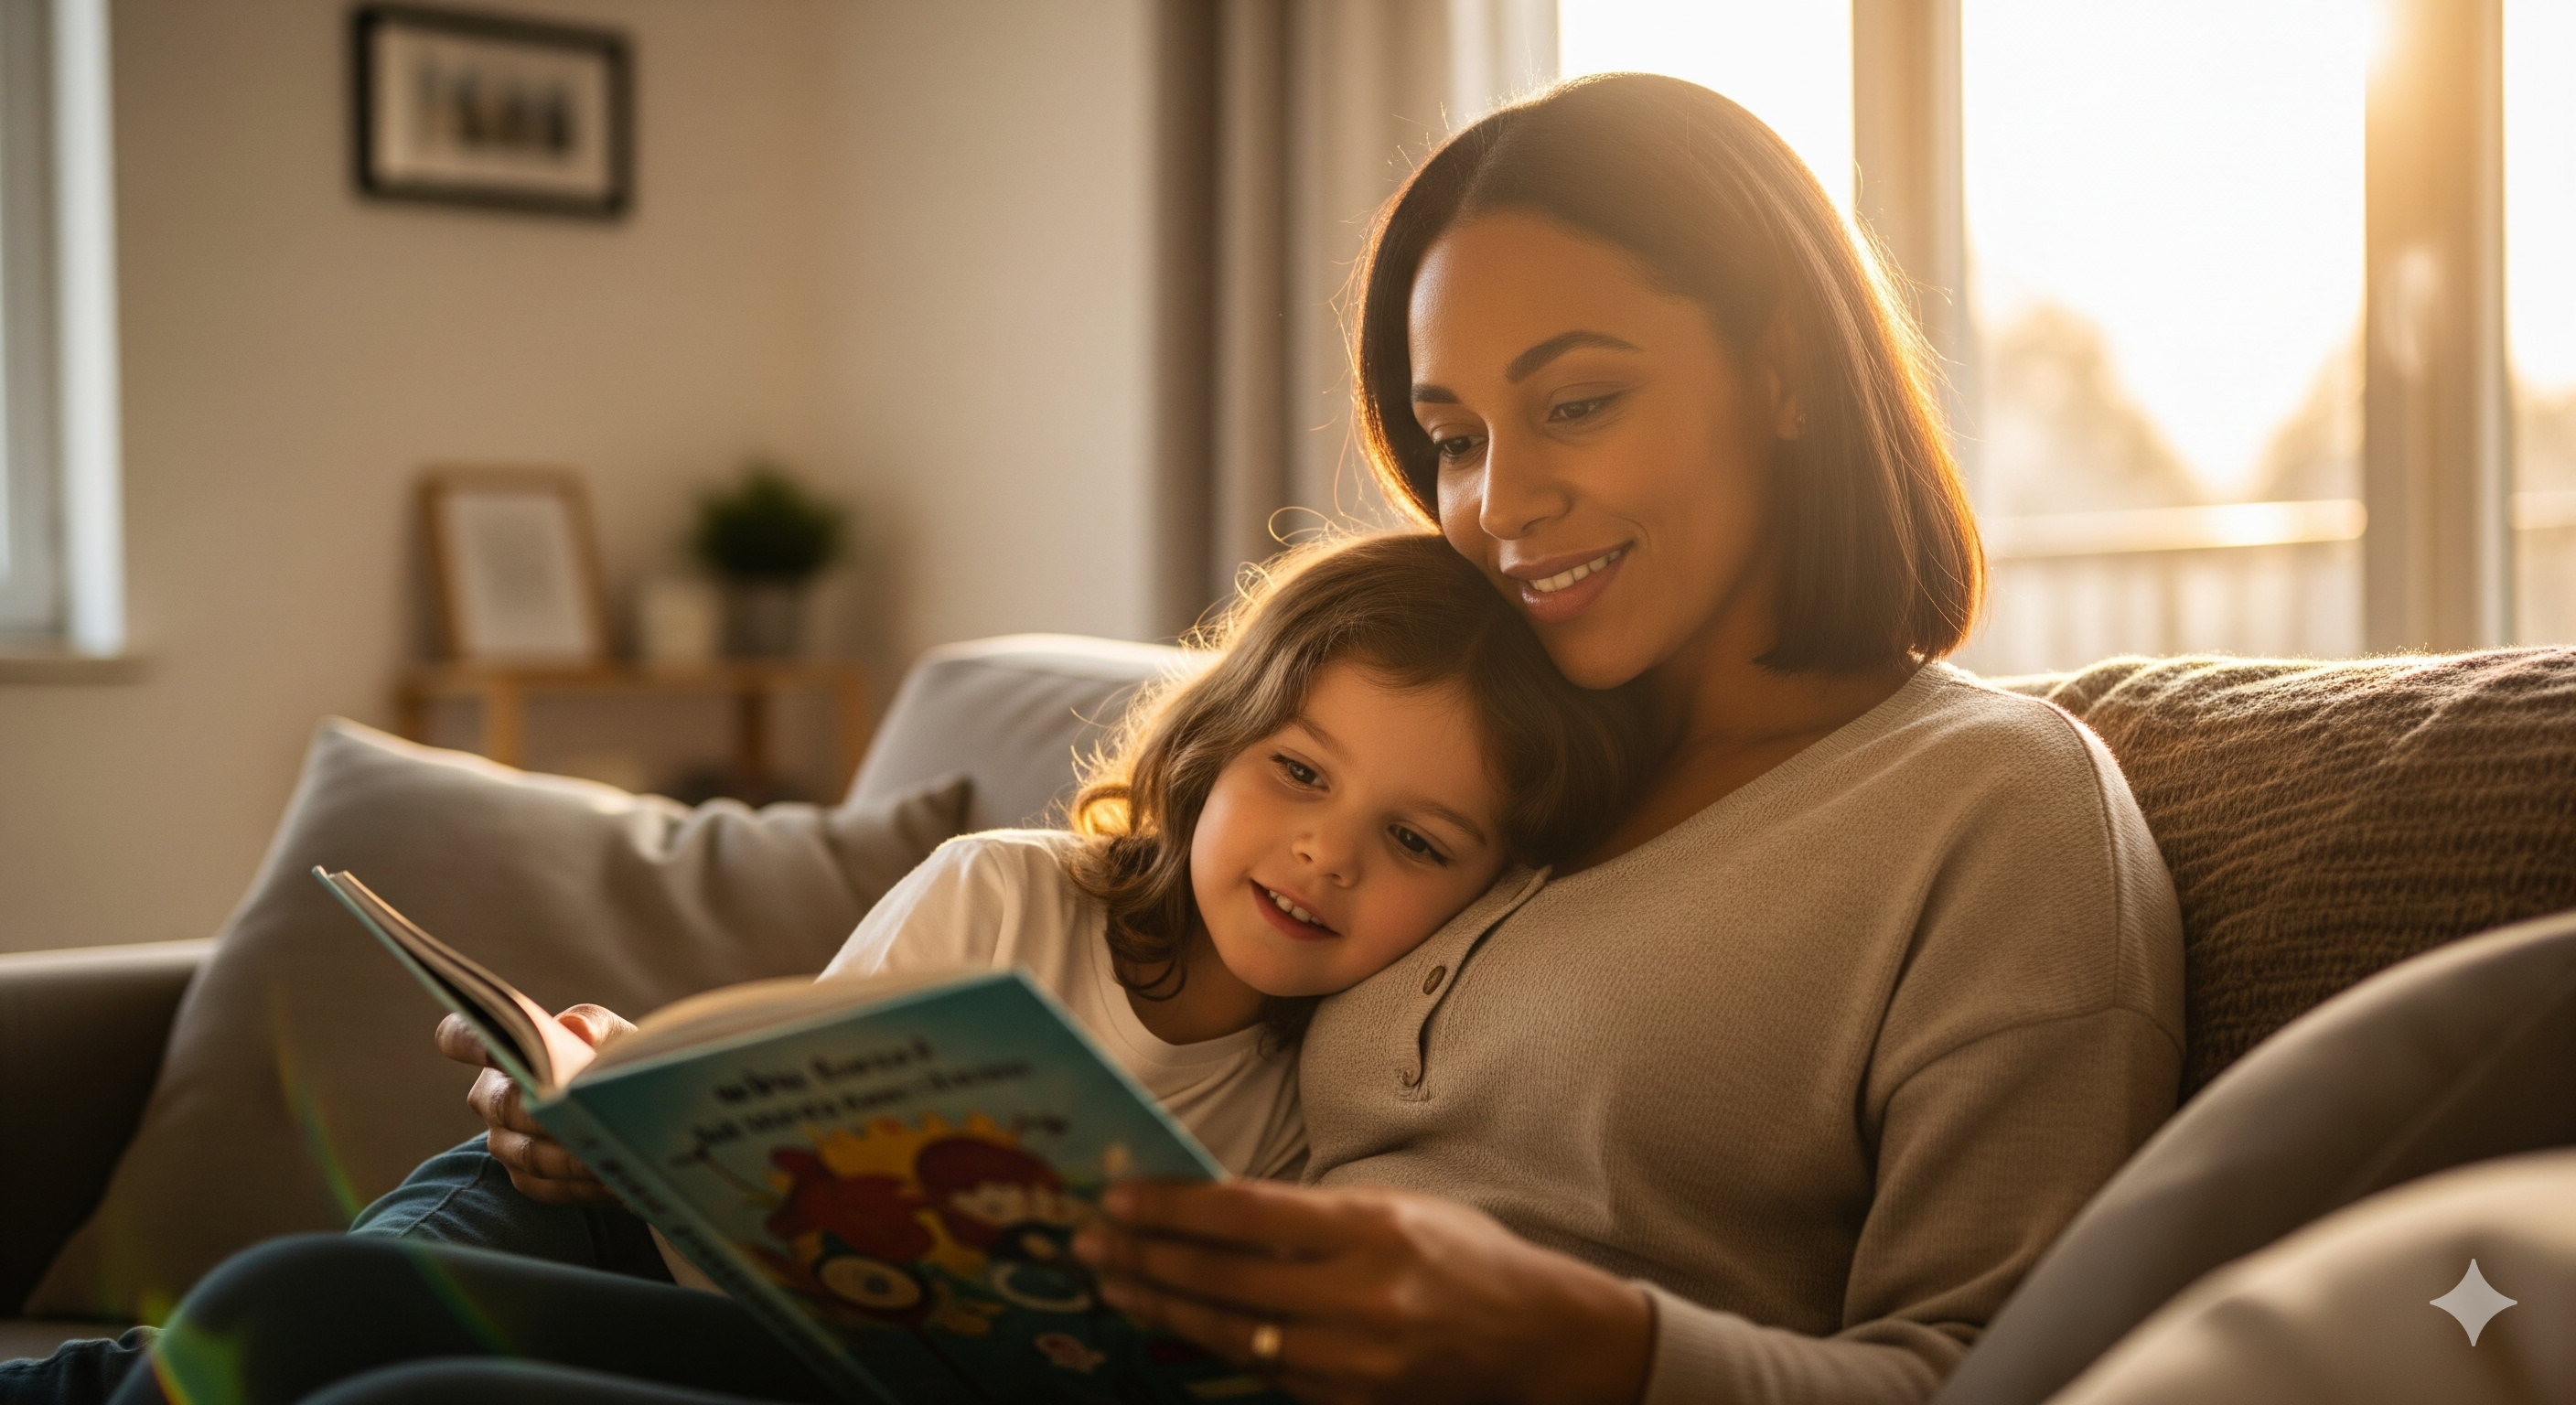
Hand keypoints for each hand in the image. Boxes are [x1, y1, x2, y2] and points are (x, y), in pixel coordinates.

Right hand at [435, 1005, 635, 1205]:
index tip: (492, 1047)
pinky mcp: (527, 1178)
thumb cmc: (611, 1058)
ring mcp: (505, 1141)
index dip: (466, 1042)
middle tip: (582, 1113)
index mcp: (501, 1050)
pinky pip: (545, 1185)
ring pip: (527, 1152)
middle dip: (543, 1109)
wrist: (630, 1103)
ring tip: (610, 1150)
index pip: (460, 1037)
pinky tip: (611, 1177)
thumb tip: (575, 1028)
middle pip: (503, 1105)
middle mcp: (492, 1097)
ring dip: (569, 1154)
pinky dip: (580, 1183)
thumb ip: (591, 1023)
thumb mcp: (610, 1032)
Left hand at [1072, 1179, 1651, 1404]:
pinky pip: (1268, 1376)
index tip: (1118, 1196)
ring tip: (1113, 1284)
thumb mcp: (1396, 1209)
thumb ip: (1311, 1216)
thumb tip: (1213, 1207)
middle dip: (1147, 1257)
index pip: (1246, 1214)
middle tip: (1091, 1241)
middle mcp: (1362, 1297)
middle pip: (1225, 1277)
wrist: (1539, 1341)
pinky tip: (1175, 1326)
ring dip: (1163, 1307)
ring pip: (1233, 1336)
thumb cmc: (1464, 1259)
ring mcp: (1357, 1364)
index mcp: (1373, 1229)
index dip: (1172, 1207)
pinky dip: (1218, 1348)